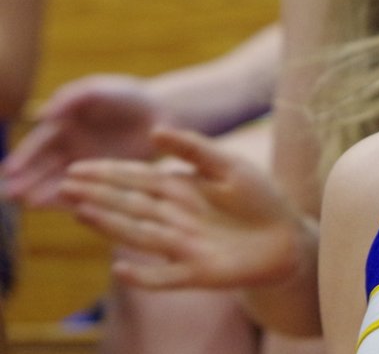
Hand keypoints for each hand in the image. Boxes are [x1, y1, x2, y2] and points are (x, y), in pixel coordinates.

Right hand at [3, 75, 168, 206]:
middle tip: (9, 195)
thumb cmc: (126, 95)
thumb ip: (70, 99)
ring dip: (43, 193)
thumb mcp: (98, 91)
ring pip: (58, 182)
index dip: (23, 157)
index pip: (37, 144)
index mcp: (61, 125)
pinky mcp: (103, 178)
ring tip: (30, 204)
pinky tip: (61, 208)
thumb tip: (40, 114)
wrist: (160, 111)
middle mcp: (68, 148)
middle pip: (41, 167)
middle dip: (25, 181)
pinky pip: (84, 190)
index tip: (9, 171)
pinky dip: (71, 200)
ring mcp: (84, 165)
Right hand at [58, 127, 311, 290]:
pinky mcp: (196, 274)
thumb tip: (154, 130)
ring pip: (139, 235)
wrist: (287, 236)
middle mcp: (172, 218)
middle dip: (97, 196)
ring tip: (81, 213)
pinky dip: (143, 275)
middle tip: (62, 188)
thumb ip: (194, 148)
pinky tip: (121, 269)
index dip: (107, 174)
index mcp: (179, 189)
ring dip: (110, 225)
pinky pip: (164, 277)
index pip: (136, 179)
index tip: (74, 168)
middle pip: (129, 205)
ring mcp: (181, 247)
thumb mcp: (229, 166)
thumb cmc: (259, 198)